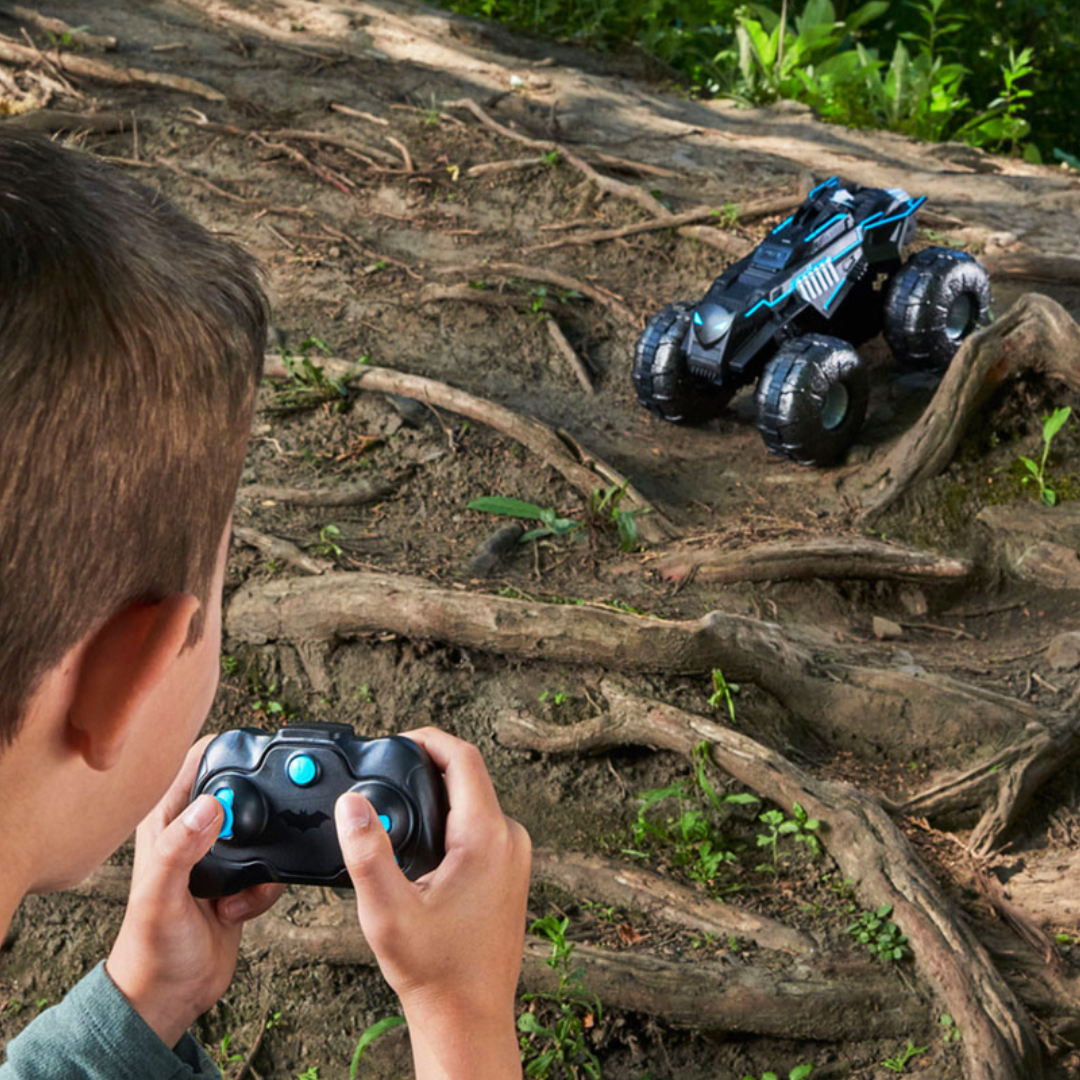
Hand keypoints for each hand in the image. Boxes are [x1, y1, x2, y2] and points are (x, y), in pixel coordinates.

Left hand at [106, 735, 284, 1047]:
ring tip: (238, 886)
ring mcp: (218, 854)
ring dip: (264, 856)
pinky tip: (238, 909)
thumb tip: (212, 805)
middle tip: (252, 841)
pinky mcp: (241, 877)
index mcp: (166, 820)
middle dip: (259, 809)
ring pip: (265, 827)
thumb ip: (179, 849)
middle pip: (242, 788)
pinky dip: (266, 886)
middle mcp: (193, 830)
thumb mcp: (160, 897)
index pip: (199, 760)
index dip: (228, 750)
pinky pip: (273, 863)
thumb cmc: (150, 950)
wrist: (171, 996)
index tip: (257, 758)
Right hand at [335, 727, 530, 1079]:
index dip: (428, 738)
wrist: (469, 1017)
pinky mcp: (510, 871)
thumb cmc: (435, 971)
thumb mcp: (388, 912)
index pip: (463, 758)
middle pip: (469, 776)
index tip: (396, 738)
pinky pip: (480, 825)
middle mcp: (510, 838)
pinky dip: (450, 819)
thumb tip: (351, 803)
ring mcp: (515, 855)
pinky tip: (420, 841)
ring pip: (474, 801)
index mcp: (487, 836)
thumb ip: (367, 853)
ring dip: (437, 795)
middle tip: (386, 772)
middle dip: (426, 767)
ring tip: (396, 805)